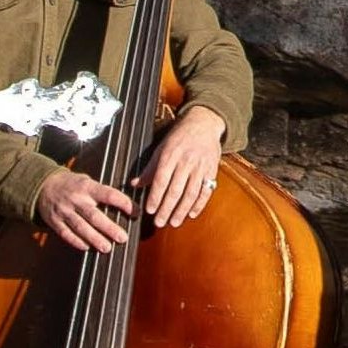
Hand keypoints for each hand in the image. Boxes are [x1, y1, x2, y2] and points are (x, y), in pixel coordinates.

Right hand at [36, 165, 136, 253]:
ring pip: (81, 227)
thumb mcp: (87, 181)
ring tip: (107, 248)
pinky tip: (87, 248)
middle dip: (109, 228)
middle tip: (123, 238)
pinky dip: (76, 242)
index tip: (136, 212)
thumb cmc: (72, 185)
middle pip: (94, 216)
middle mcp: (76, 200)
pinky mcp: (55, 221)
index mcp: (87, 187)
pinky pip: (66, 233)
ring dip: (95, 239)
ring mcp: (64, 211)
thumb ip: (102, 192)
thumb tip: (126, 204)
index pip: (108, 194)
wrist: (42, 185)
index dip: (123, 203)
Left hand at [139, 105, 225, 229]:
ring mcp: (200, 167)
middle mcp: (186, 162)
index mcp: (170, 155)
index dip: (155, 197)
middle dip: (167, 208)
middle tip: (159, 223)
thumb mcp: (161, 148)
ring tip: (174, 222)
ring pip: (191, 193)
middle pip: (175, 190)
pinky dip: (200, 204)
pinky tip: (192, 214)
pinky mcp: (212, 170)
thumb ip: (149, 168)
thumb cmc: (179, 137)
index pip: (161, 180)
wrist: (203, 124)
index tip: (150, 210)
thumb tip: (135, 184)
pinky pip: (206, 191)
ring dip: (182, 210)